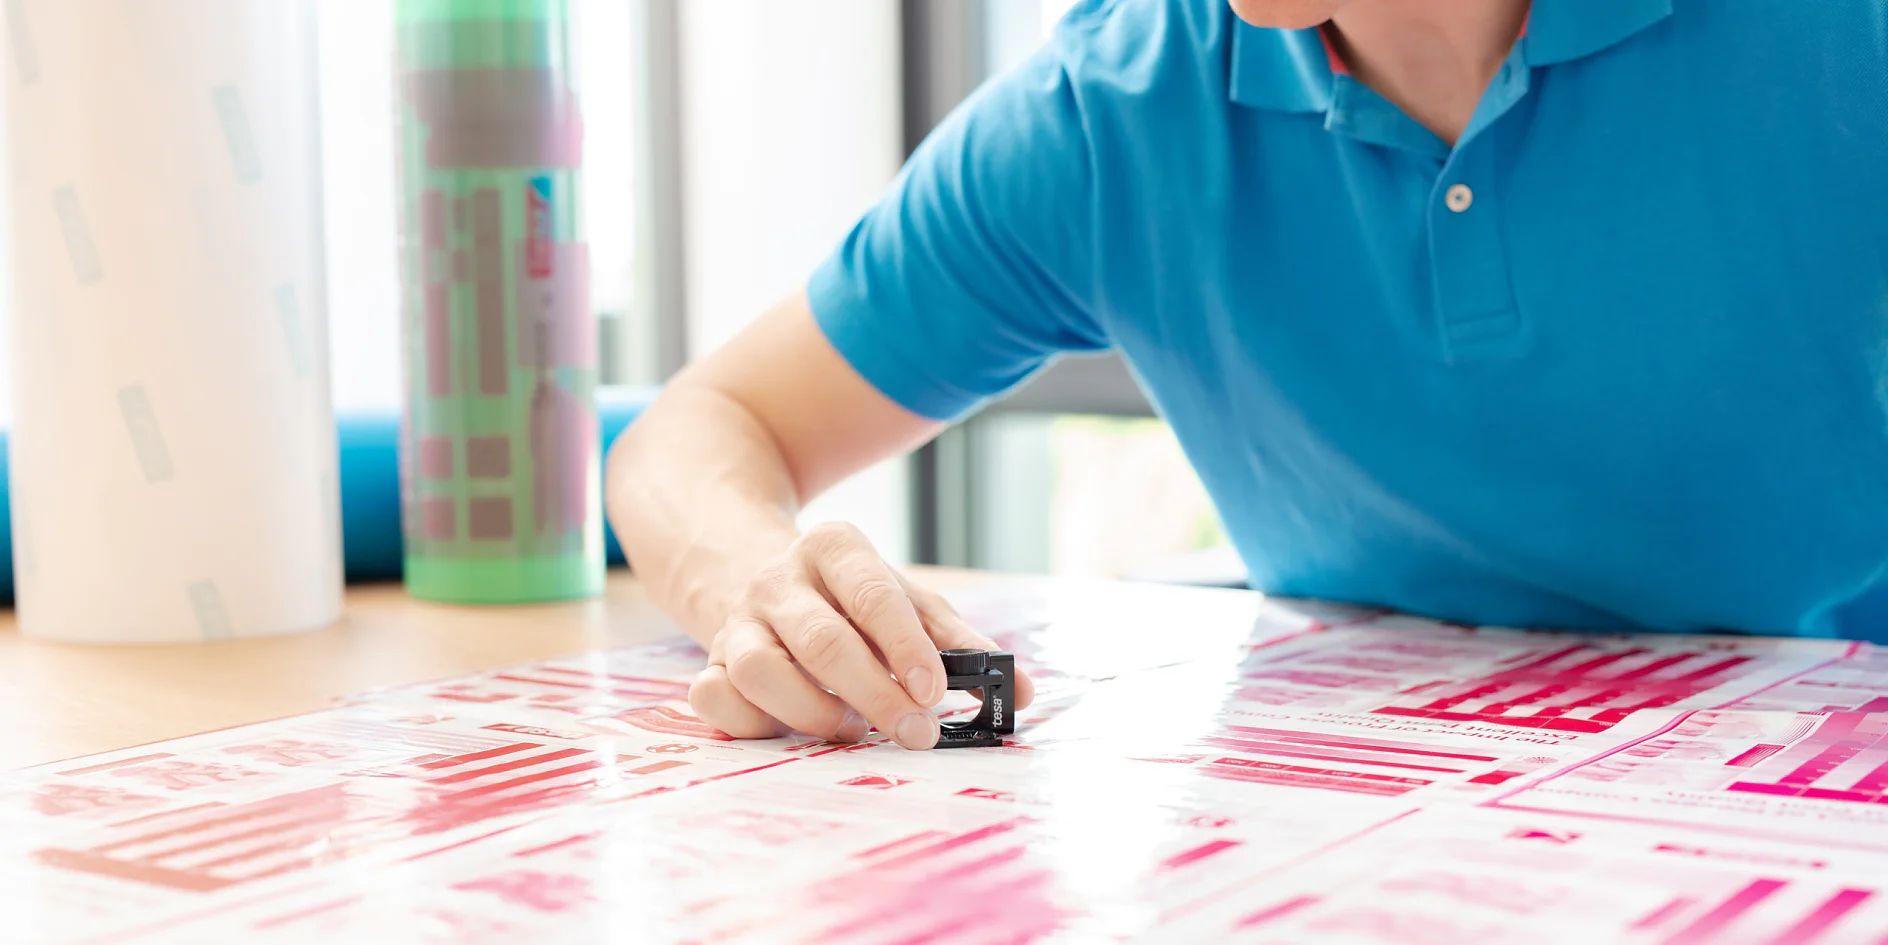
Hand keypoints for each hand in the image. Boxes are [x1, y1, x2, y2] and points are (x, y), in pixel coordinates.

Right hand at [689, 522, 1034, 748]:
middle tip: (917, 733)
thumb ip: (960, 645)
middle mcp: (780, 578)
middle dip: (875, 695)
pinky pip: (713, 698)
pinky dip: (750, 722)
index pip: (873, 595)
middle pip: (823, 641)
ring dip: (812, 712)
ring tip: (850, 729)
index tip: (936, 692)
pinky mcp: (708, 659)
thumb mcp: (906, 601)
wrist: (753, 568)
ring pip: (760, 671)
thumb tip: (1022, 691)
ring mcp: (737, 619)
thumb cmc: (849, 598)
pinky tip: (787, 729)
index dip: (906, 647)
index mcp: (835, 548)